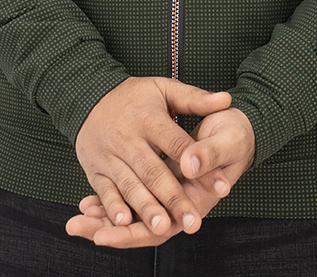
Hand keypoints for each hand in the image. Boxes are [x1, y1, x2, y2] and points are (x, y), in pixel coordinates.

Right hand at [70, 76, 231, 240]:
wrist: (89, 96)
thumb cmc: (135, 96)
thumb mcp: (164, 88)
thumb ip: (195, 98)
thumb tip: (226, 100)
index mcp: (149, 118)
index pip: (179, 145)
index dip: (201, 166)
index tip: (221, 188)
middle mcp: (128, 138)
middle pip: (154, 171)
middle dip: (174, 198)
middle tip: (193, 221)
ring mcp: (110, 155)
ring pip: (130, 185)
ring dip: (146, 208)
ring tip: (163, 227)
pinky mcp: (96, 170)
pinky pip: (105, 191)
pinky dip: (113, 207)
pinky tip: (124, 223)